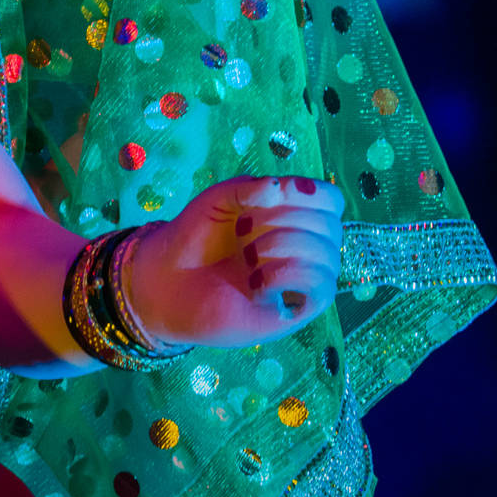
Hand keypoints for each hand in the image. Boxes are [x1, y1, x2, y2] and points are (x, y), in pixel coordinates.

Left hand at [127, 174, 344, 348]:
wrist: (166, 282)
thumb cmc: (194, 238)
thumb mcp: (217, 199)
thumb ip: (248, 187)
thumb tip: (280, 187)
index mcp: (290, 216)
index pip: (330, 199)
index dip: (310, 192)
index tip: (273, 193)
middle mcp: (304, 247)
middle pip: (330, 224)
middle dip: (284, 219)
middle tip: (244, 230)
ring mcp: (302, 280)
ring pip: (327, 255)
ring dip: (282, 247)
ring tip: (248, 257)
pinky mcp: (297, 310)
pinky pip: (321, 287)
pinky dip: (288, 275)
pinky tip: (256, 282)